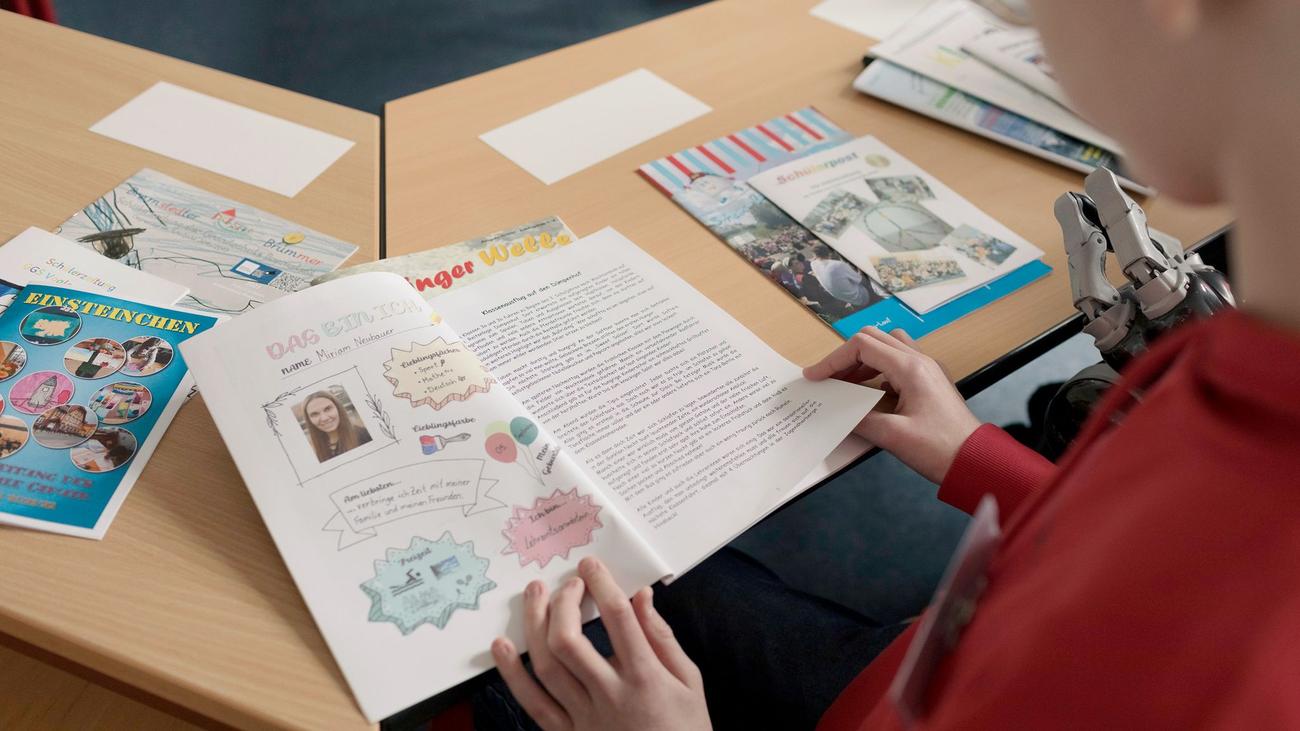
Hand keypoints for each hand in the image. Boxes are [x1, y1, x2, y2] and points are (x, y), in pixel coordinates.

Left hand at [491, 557, 711, 730]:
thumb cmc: (685, 729)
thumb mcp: (690, 682)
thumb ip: (664, 638)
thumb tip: (642, 597)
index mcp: (644, 677)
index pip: (617, 618)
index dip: (601, 584)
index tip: (591, 565)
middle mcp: (609, 694)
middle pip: (569, 640)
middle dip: (563, 602)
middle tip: (568, 582)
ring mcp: (584, 717)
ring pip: (546, 665)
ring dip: (534, 624)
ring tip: (535, 595)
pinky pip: (532, 702)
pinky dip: (512, 673)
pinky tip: (501, 646)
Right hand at [803, 326, 980, 483]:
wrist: (976, 461)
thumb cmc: (939, 449)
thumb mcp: (892, 436)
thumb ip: (859, 420)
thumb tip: (835, 413)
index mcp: (910, 368)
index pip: (862, 346)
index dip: (833, 360)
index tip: (815, 377)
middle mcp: (920, 361)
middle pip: (874, 339)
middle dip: (845, 357)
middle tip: (828, 380)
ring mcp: (928, 369)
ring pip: (887, 347)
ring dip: (863, 360)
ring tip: (846, 384)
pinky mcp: (930, 382)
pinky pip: (899, 362)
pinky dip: (878, 370)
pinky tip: (870, 392)